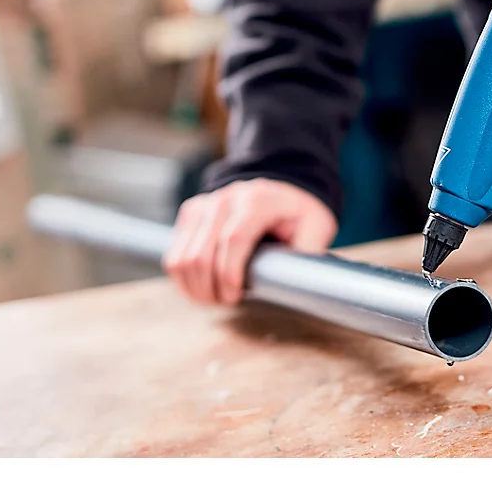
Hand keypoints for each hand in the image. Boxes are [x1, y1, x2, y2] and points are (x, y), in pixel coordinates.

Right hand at [163, 178, 336, 305]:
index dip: (229, 274)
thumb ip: (306, 252)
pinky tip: (202, 289)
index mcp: (258, 200)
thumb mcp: (316, 228)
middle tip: (227, 303)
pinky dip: (184, 279)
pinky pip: (175, 254)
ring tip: (215, 299)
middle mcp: (227, 198)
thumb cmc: (299, 214)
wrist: (282, 189)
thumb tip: (296, 283)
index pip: (233, 239)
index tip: (235, 297)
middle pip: (202, 253)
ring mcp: (205, 204)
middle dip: (210, 288)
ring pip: (182, 257)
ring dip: (195, 287)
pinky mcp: (191, 213)